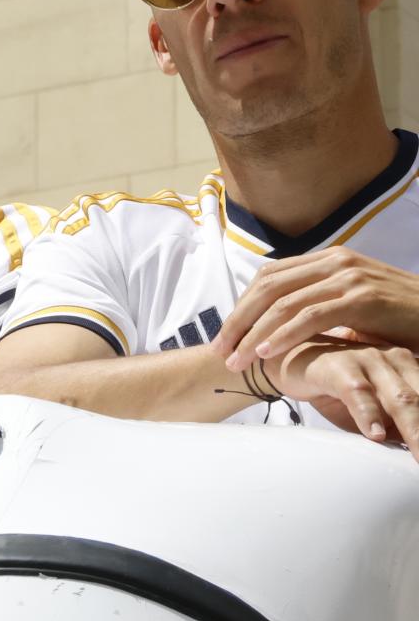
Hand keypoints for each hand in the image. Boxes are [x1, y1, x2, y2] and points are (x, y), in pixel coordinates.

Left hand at [212, 247, 418, 369]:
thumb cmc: (400, 320)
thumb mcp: (355, 307)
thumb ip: (321, 306)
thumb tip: (278, 323)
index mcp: (328, 259)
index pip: (269, 278)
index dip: (242, 306)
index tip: (225, 335)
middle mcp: (335, 261)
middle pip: (267, 287)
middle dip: (238, 320)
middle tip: (220, 351)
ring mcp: (348, 277)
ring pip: (283, 302)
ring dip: (253, 333)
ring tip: (237, 360)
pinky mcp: (362, 298)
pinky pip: (311, 316)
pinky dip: (283, 334)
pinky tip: (265, 353)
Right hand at [266, 336, 418, 458]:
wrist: (287, 358)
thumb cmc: (335, 385)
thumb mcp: (373, 408)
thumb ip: (396, 425)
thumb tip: (413, 450)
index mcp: (409, 367)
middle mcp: (394, 359)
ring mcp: (367, 360)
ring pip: (399, 399)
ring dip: (414, 431)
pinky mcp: (338, 365)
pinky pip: (357, 392)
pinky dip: (368, 414)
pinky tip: (375, 435)